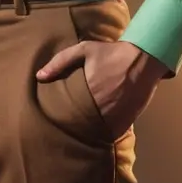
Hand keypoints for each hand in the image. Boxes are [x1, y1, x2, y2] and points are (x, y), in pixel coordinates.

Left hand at [36, 39, 168, 139]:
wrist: (143, 58)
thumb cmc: (111, 53)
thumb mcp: (84, 50)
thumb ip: (60, 62)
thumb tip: (39, 76)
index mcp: (89, 90)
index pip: (70, 112)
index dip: (63, 118)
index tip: (57, 118)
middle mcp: (102, 106)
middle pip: (83, 124)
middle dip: (76, 126)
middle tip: (68, 126)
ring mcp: (116, 115)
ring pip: (98, 131)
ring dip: (91, 131)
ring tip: (81, 131)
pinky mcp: (128, 120)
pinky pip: (113, 132)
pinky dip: (106, 132)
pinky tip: (99, 130)